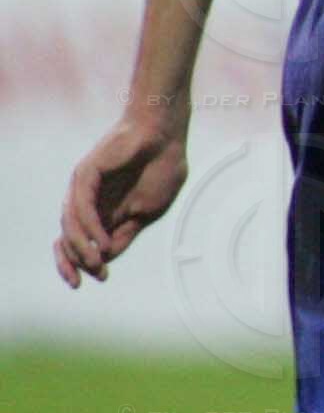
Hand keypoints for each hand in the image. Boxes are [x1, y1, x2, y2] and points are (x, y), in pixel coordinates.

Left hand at [56, 105, 188, 286]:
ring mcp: (85, 188)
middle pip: (68, 237)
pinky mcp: (86, 174)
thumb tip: (105, 256)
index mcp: (105, 211)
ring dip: (82, 247)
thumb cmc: (162, 167)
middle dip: (73, 261)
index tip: (98, 279)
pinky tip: (101, 240)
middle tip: (86, 278)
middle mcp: (89, 202)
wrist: (167, 133)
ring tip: (96, 263)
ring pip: (71, 224)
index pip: (83, 242)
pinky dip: (89, 226)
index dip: (84, 263)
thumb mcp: (148, 212)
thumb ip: (126, 232)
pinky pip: (81, 206)